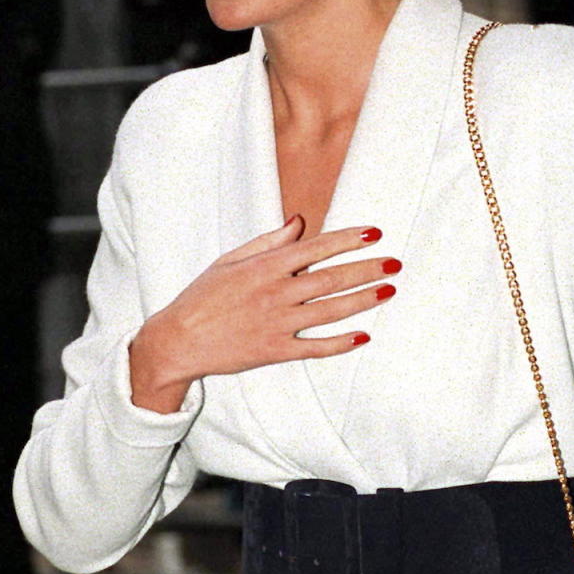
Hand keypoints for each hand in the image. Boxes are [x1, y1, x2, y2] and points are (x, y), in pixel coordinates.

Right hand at [129, 216, 398, 411]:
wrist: (178, 340)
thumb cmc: (202, 296)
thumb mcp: (231, 260)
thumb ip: (268, 241)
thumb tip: (299, 222)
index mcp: (265, 267)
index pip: (316, 248)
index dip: (348, 240)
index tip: (374, 233)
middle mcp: (276, 293)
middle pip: (332, 279)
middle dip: (367, 269)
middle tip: (395, 263)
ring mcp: (278, 324)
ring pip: (331, 311)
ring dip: (364, 300)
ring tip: (389, 290)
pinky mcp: (276, 351)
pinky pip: (316, 348)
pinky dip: (341, 344)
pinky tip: (363, 336)